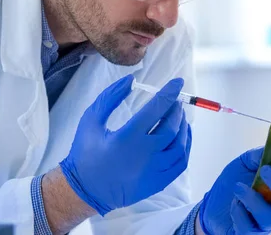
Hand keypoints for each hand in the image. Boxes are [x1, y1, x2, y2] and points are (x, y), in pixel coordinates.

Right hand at [59, 74, 191, 215]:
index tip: (177, 82)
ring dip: (183, 127)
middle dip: (176, 109)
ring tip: (179, 116)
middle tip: (175, 100)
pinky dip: (185, 146)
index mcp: (127, 138)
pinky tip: (182, 136)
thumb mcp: (91, 119)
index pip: (156, 109)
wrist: (84, 190)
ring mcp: (153, 172)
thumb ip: (110, 97)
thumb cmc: (86, 152)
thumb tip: (131, 80)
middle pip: (170, 127)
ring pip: (179, 146)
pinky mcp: (157, 183)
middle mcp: (144, 155)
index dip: (169, 93)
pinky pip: (180, 163)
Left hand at [198, 147, 270, 233]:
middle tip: (265, 170)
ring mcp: (266, 222)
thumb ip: (257, 155)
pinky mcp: (249, 232)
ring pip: (270, 218)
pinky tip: (233, 203)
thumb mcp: (244, 163)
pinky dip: (239, 212)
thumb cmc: (234, 182)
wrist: (212, 204)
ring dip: (254, 200)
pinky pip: (249, 228)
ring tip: (238, 187)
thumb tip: (268, 148)